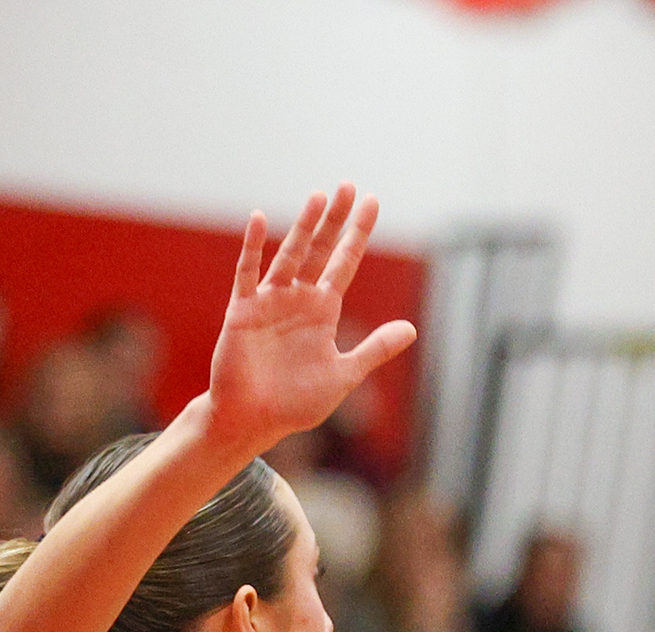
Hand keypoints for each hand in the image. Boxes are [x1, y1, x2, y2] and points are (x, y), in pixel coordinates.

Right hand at [204, 188, 417, 459]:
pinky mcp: (243, 310)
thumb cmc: (296, 402)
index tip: (373, 202)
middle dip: (335, 220)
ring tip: (319, 197)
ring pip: (290, 254)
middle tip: (349, 186)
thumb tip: (412, 329)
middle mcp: (298, 299)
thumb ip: (374, 349)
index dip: (358, 234)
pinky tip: (258, 219)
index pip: (345, 263)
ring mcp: (270, 301)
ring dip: (303, 226)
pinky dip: (252, 247)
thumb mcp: (344, 375)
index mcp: (324, 311)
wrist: (253, 420)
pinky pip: (247, 272)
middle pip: (320, 250)